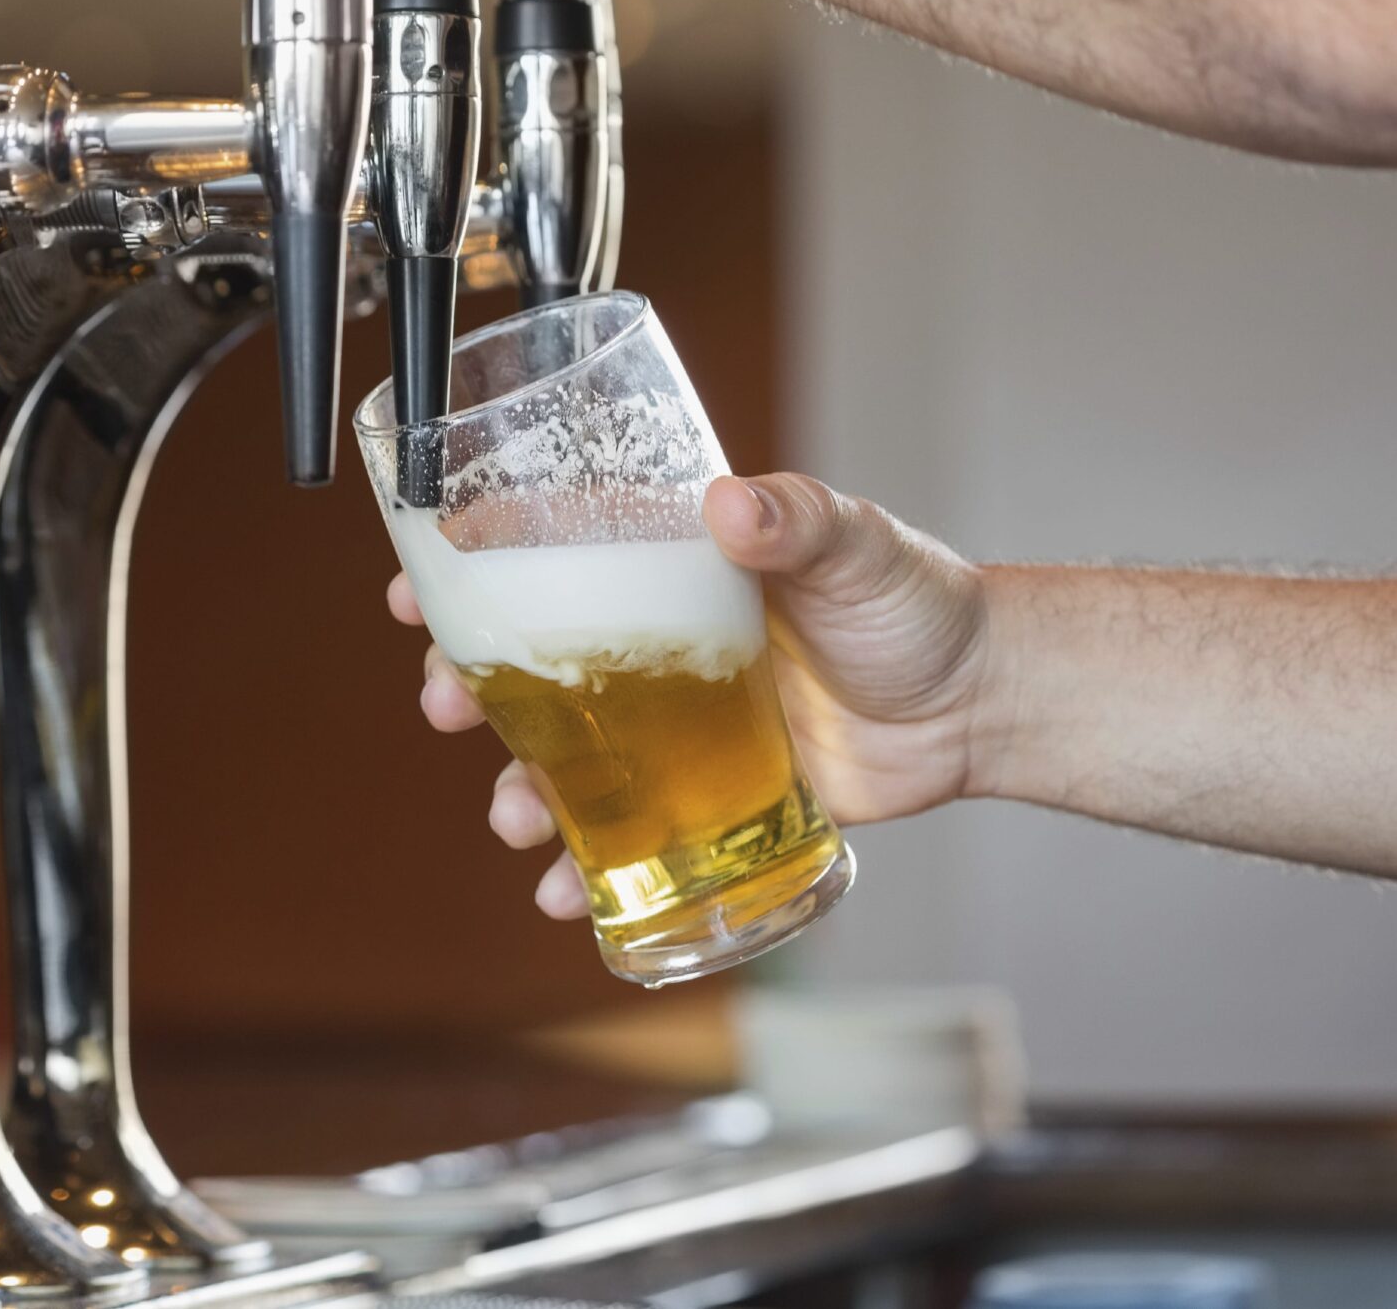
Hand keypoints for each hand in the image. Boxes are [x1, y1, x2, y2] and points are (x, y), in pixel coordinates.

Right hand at [389, 472, 997, 918]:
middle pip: (534, 662)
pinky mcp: (712, 796)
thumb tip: (731, 505)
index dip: (473, 569)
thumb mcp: (855, 546)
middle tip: (447, 703)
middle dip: (470, 686)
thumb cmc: (915, 602)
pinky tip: (564, 892)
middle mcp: (658, 642)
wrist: (983, 702)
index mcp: (673, 567)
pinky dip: (586, 868)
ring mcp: (678, 725)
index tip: (413, 589)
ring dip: (516, 788)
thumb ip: (796, 521)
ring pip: (566, 757)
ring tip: (509, 817)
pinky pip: (630, 835)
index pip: (552, 555)